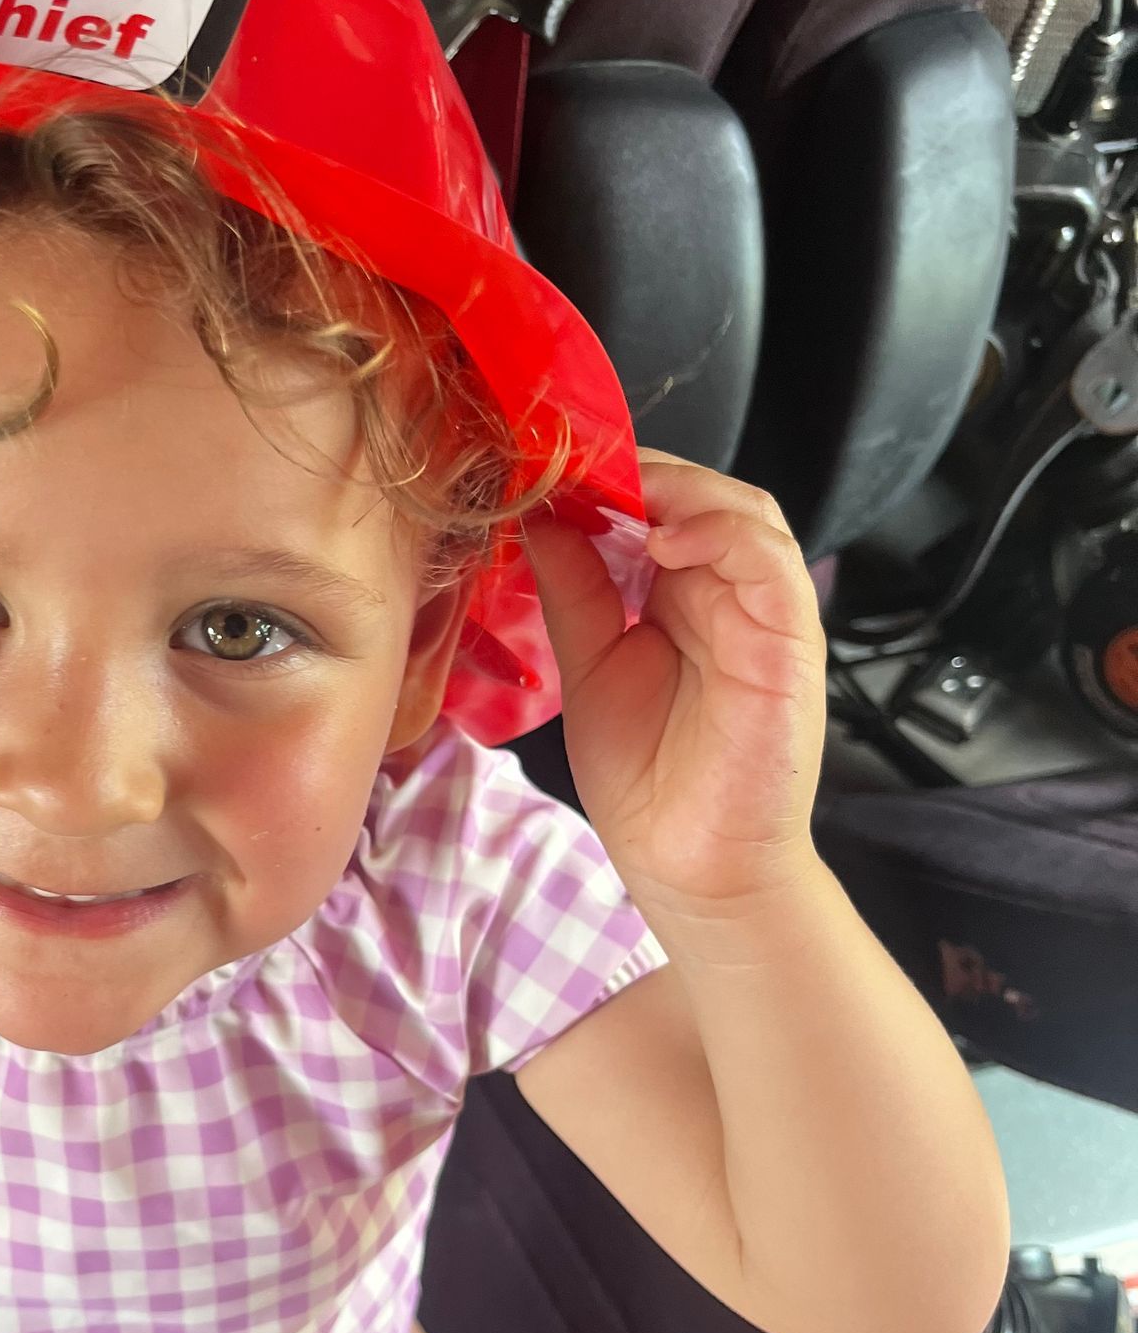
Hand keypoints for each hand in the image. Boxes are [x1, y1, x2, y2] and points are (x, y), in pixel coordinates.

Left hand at [522, 452, 827, 917]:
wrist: (688, 869)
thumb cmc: (648, 781)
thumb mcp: (591, 665)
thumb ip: (576, 592)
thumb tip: (542, 519)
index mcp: (685, 596)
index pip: (664, 506)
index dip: (614, 477)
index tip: (550, 464)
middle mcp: (730, 597)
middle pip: (707, 496)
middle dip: (643, 471)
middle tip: (576, 463)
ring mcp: (765, 618)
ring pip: (747, 514)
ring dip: (683, 490)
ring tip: (618, 490)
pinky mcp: (789, 647)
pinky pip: (772, 566)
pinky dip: (723, 535)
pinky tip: (665, 536)